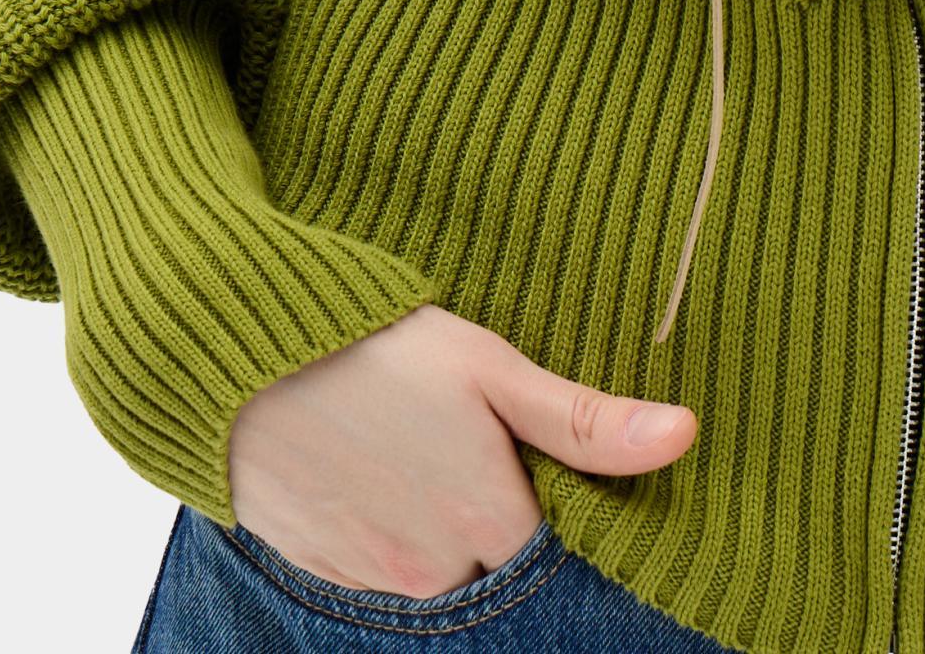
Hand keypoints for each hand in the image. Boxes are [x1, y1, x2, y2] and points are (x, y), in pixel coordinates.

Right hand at [228, 301, 696, 595]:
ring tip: (417, 450)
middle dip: (489, 518)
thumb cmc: (375, 344)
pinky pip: (371, 574)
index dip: (544, 495)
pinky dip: (381, 536)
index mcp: (488, 522)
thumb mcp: (490, 364)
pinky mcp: (316, 571)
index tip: (526, 451)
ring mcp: (370, 580)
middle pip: (489, 564)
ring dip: (435, 528)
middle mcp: (433, 571)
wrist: (241, 354)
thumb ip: (584, 419)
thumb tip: (683, 436)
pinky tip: (370, 472)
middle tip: (462, 444)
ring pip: (431, 572)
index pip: (550, 542)